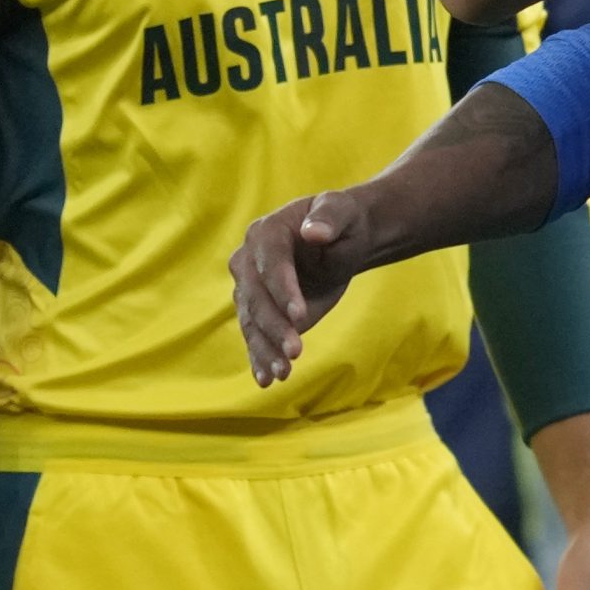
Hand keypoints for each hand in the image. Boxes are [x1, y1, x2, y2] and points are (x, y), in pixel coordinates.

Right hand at [231, 191, 375, 386]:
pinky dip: (259, 357)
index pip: (270, 263)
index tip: (300, 316)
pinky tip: (267, 379)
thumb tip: (315, 232)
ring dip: (265, 348)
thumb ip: (328, 218)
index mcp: (266, 232)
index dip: (282, 289)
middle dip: (274, 326)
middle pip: (255, 297)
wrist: (339, 240)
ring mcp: (249, 288)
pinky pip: (255, 335)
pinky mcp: (258, 311)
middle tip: (296, 352)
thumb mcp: (342, 210)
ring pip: (251, 321)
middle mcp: (248, 260)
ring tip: (282, 373)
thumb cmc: (341, 221)